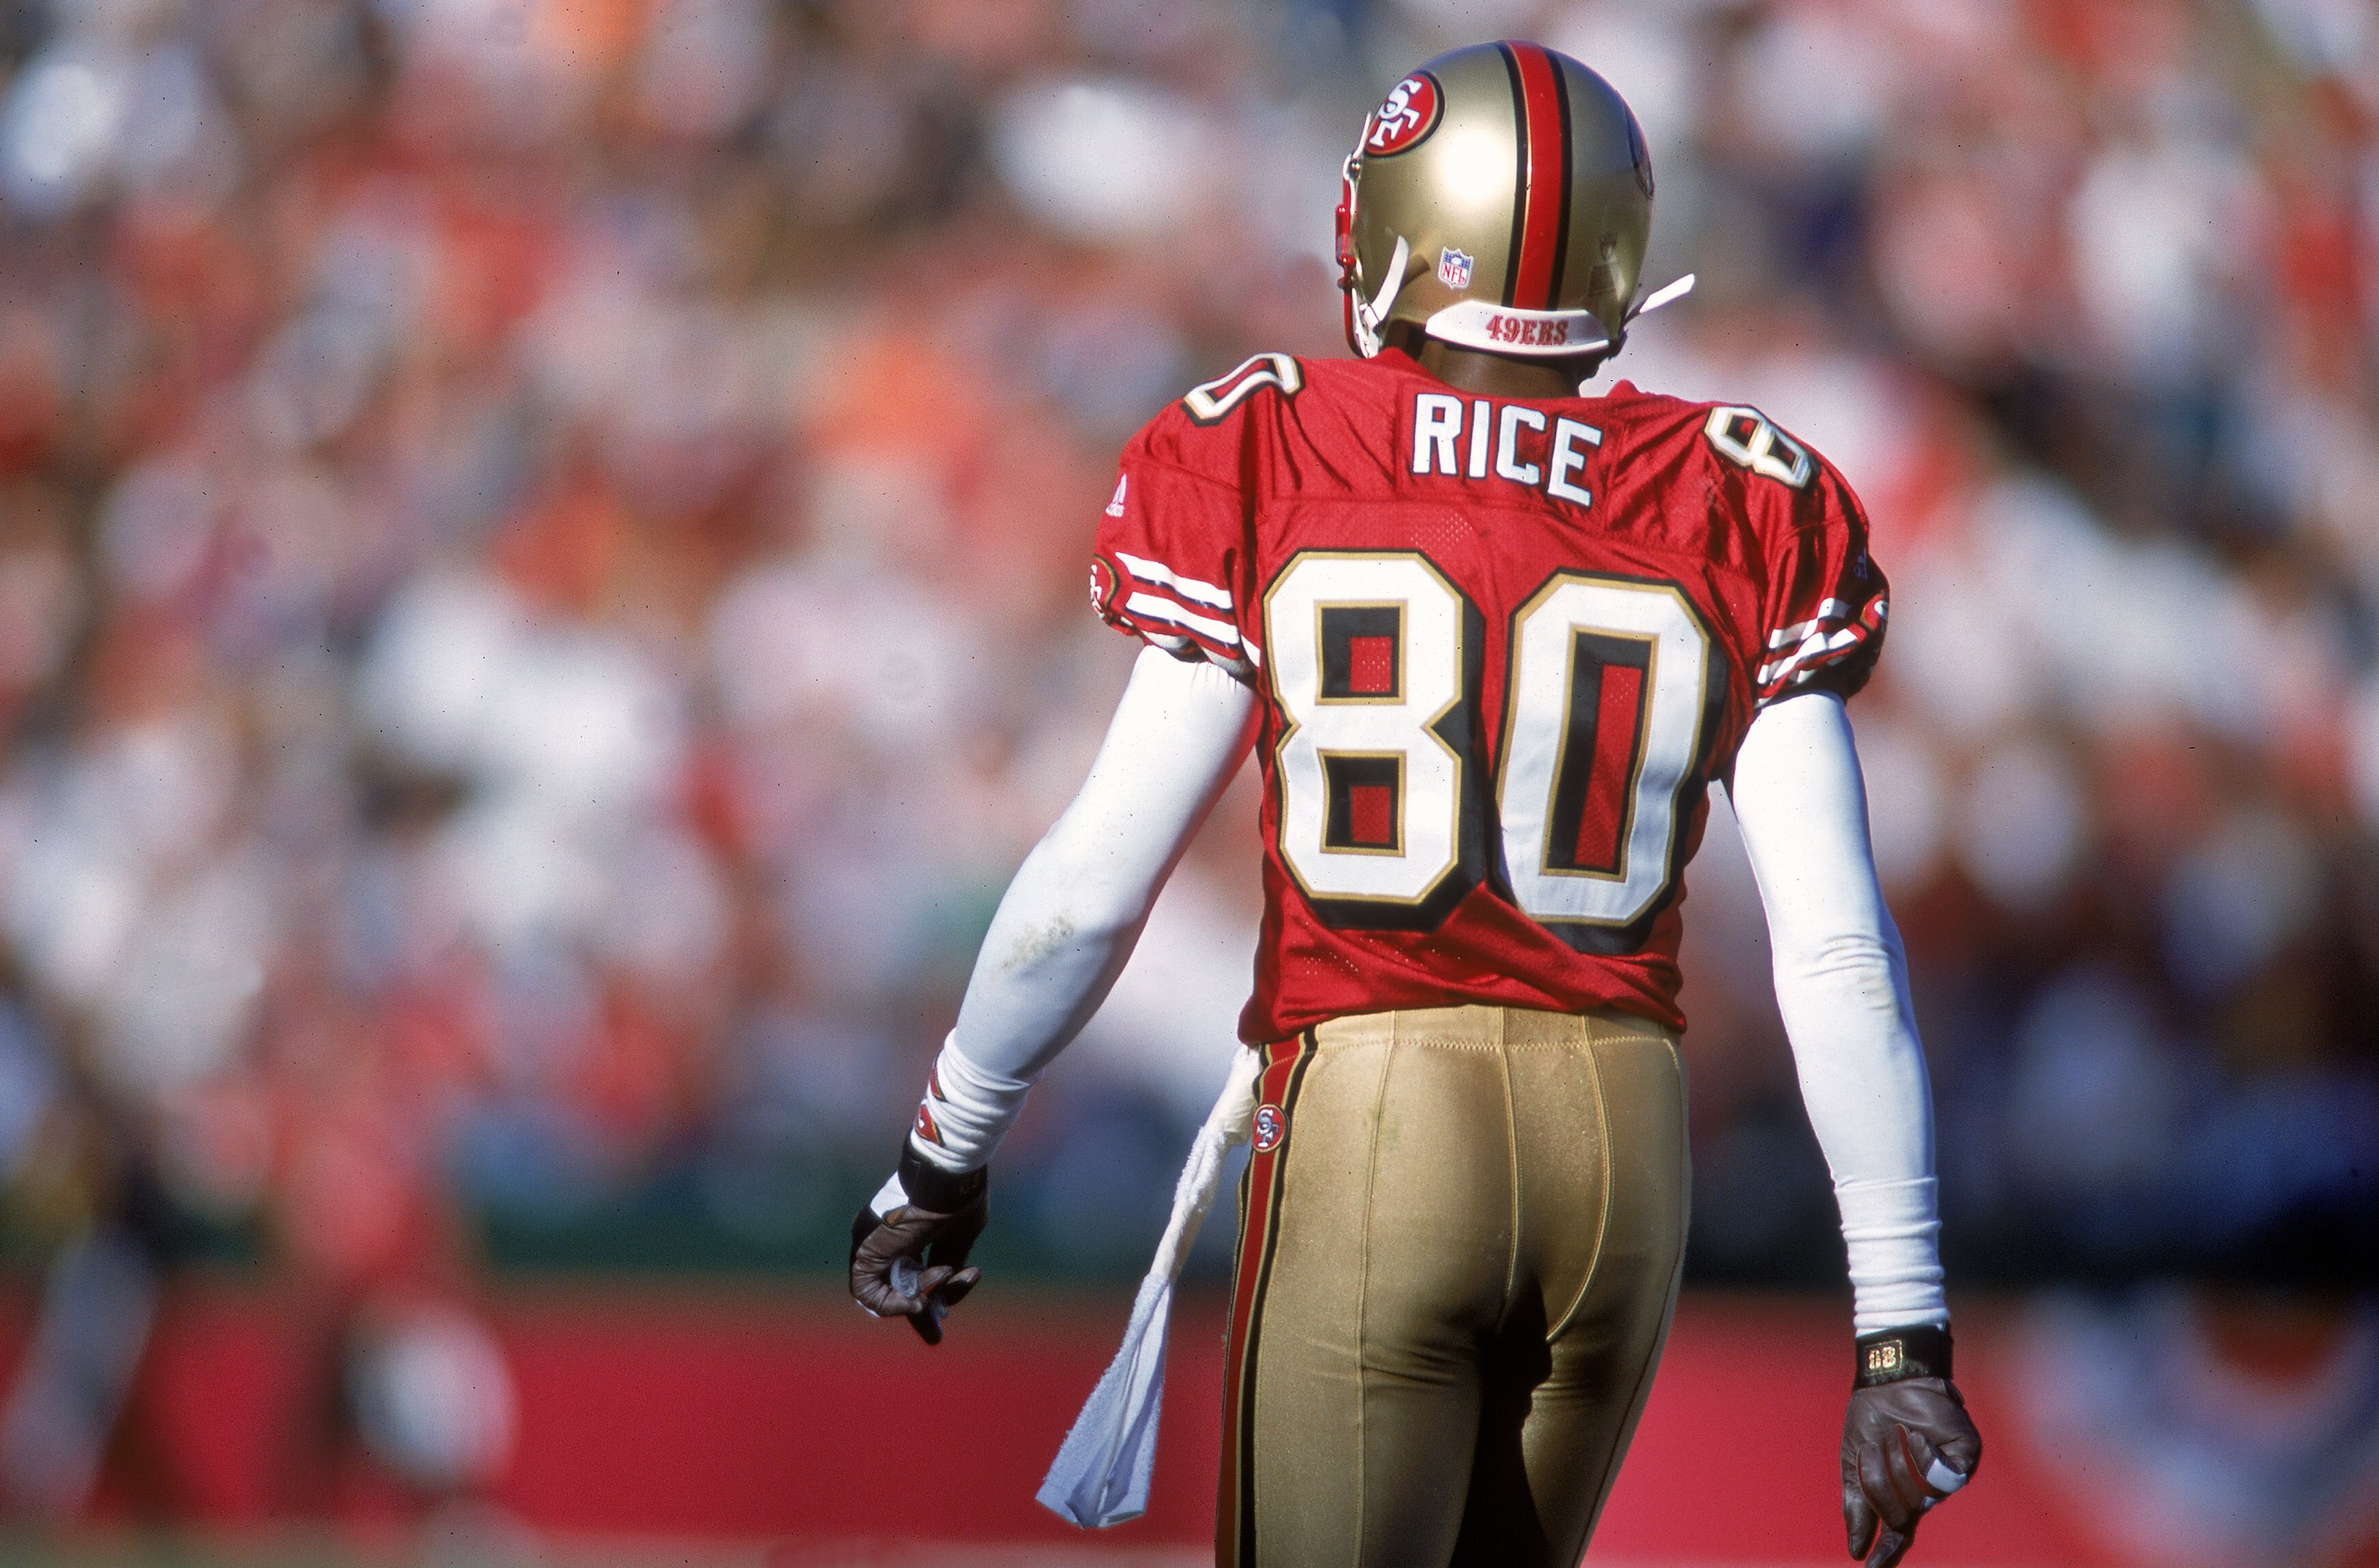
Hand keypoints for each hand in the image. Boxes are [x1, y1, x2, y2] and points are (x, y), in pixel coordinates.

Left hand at [848, 1149, 986, 1346]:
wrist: (948, 1176)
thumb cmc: (957, 1199)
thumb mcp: (958, 1238)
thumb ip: (948, 1265)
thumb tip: (944, 1300)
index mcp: (904, 1233)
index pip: (908, 1274)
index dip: (926, 1298)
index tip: (940, 1322)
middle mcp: (881, 1240)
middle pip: (893, 1287)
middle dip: (917, 1313)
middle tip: (936, 1333)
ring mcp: (869, 1245)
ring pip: (884, 1291)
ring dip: (915, 1300)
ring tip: (944, 1277)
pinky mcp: (862, 1252)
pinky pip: (868, 1294)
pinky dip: (893, 1304)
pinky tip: (919, 1301)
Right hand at [1841, 1376, 1979, 1567]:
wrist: (1888, 1381)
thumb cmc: (1870, 1421)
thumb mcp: (1853, 1465)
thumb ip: (1856, 1507)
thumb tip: (1856, 1552)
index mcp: (1902, 1496)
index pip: (1898, 1534)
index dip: (1886, 1554)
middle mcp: (1928, 1492)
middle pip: (1902, 1512)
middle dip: (1880, 1484)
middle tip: (1873, 1451)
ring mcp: (1948, 1476)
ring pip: (1920, 1494)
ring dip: (1896, 1463)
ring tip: (1893, 1436)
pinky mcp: (1965, 1456)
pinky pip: (1945, 1475)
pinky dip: (1925, 1456)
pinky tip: (1918, 1438)